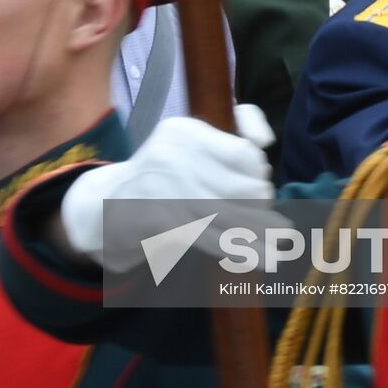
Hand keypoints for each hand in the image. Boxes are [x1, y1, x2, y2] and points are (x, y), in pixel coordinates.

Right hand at [59, 106, 275, 269]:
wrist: (109, 205)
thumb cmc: (161, 171)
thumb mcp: (188, 138)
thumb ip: (235, 128)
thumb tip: (265, 140)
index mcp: (183, 131)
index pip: (245, 153)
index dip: (258, 172)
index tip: (257, 181)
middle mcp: (174, 157)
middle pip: (245, 188)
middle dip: (261, 205)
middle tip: (261, 212)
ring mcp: (167, 193)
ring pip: (234, 218)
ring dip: (260, 233)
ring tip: (278, 242)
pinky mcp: (164, 225)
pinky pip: (215, 240)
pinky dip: (242, 251)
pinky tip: (263, 259)